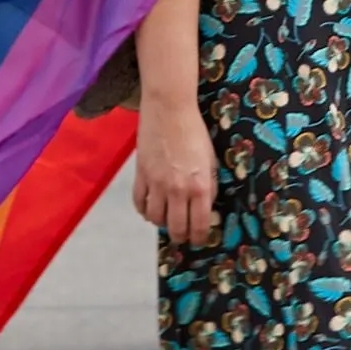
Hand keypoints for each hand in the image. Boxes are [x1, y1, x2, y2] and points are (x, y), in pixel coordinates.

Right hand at [129, 95, 219, 244]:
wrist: (170, 109)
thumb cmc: (195, 132)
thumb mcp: (211, 161)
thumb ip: (210, 187)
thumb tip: (206, 209)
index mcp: (201, 186)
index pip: (199, 226)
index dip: (199, 238)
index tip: (199, 239)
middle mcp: (178, 189)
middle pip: (176, 228)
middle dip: (181, 236)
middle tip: (183, 234)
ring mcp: (157, 183)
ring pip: (155, 219)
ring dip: (162, 223)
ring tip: (167, 218)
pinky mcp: (141, 174)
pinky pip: (139, 203)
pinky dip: (144, 210)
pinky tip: (150, 207)